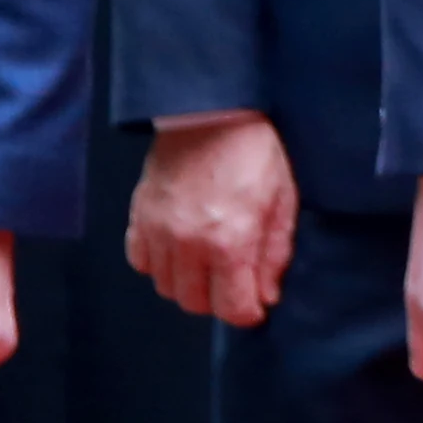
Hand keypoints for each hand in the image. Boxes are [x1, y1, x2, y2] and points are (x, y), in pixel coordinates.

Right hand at [125, 113, 300, 328]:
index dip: (248, 313)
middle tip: (233, 279)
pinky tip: (178, 247)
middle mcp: (188, 243)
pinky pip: (141, 262)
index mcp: (230, 240)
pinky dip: (159, 263)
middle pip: (196, 304)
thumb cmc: (254, 150)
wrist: (211, 109)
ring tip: (207, 260)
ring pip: (166, 287)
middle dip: (218, 299)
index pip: (232, 308)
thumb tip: (266, 296)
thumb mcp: (282, 200)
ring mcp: (159, 230)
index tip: (254, 306)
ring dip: (189, 283)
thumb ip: (274, 254)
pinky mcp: (139, 216)